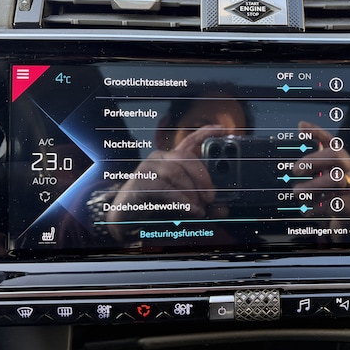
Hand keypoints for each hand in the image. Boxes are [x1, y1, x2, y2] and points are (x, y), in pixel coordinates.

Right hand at [106, 125, 228, 239]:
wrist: (125, 220)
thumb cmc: (156, 209)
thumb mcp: (185, 207)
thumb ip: (204, 206)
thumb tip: (224, 210)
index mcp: (172, 161)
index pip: (189, 142)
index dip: (205, 132)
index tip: (222, 128)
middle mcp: (160, 159)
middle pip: (186, 157)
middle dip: (202, 177)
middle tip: (211, 197)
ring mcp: (148, 168)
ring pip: (176, 172)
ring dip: (191, 191)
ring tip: (199, 208)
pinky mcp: (139, 182)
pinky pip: (163, 187)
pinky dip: (180, 200)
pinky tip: (190, 209)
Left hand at [292, 121, 349, 218]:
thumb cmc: (335, 197)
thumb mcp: (326, 179)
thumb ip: (316, 169)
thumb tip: (296, 163)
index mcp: (344, 160)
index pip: (332, 141)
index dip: (317, 132)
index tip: (301, 126)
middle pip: (336, 155)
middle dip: (314, 160)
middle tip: (295, 170)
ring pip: (336, 179)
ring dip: (312, 185)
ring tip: (296, 192)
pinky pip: (334, 202)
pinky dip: (317, 207)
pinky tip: (308, 210)